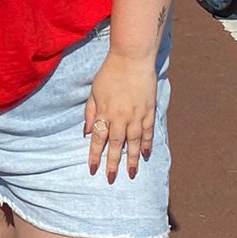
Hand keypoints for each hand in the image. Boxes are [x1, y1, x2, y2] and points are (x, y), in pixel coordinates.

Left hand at [84, 51, 157, 181]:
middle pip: (115, 144)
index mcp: (105, 112)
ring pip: (133, 142)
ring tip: (131, 173)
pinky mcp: (149, 111)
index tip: (93, 169)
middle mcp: (121, 117)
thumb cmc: (110, 72)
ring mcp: (137, 115)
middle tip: (110, 178)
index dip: (95, 155)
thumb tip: (87, 132)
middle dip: (112, 163)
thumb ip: (90, 112)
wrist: (132, 58)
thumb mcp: (94, 91)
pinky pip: (147, 132)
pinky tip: (145, 154)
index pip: (98, 139)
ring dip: (132, 159)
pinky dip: (146, 144)